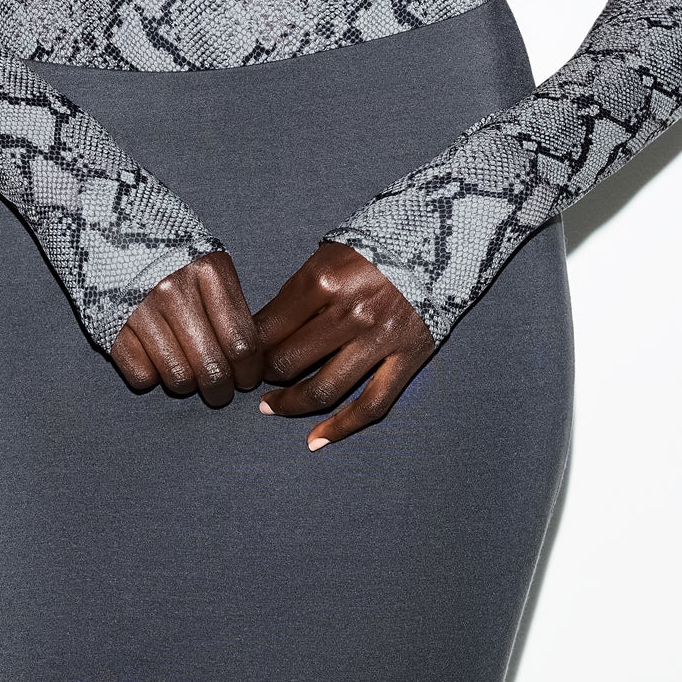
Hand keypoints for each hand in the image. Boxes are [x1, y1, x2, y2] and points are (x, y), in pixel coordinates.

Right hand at [110, 249, 263, 407]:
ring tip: (189, 374)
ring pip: (179, 378)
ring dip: (189, 385)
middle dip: (222, 390)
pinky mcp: (112, 326)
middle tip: (221, 390)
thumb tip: (248, 357)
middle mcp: (175, 289)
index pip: (242, 342)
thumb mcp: (210, 262)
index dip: (250, 371)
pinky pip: (143, 376)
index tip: (247, 377)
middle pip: (213, 368)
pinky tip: (155, 358)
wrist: (114, 228)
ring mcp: (141, 308)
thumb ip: (229, 304)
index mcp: (208, 270)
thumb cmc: (173, 252)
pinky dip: (152, 376)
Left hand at [254, 240, 437, 448]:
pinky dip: (340, 429)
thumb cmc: (373, 247)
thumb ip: (296, 292)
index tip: (242, 355)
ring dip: (290, 404)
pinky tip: (315, 440)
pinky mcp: (407, 359)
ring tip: (272, 406)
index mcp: (323, 280)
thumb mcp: (327, 253)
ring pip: (323, 389)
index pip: (268, 328)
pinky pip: (370, 405)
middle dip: (266, 374)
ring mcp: (379, 339)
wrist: (439, 240)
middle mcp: (349, 312)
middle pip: (289, 361)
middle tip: (258, 376)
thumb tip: (263, 330)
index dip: (248, 348)